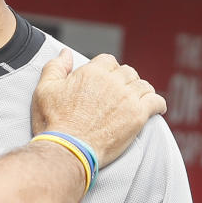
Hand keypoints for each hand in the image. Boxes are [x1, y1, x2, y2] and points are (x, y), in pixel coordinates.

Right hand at [31, 50, 165, 167]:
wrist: (67, 149)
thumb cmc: (53, 122)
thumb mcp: (44, 89)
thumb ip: (56, 67)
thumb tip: (66, 53)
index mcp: (91, 72)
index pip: (108, 60)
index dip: (106, 69)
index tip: (104, 80)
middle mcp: (112, 81)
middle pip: (127, 72)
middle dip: (124, 80)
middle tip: (119, 93)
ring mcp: (127, 98)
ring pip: (143, 85)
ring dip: (140, 91)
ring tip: (137, 99)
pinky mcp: (137, 116)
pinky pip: (156, 102)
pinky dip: (157, 104)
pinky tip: (155, 108)